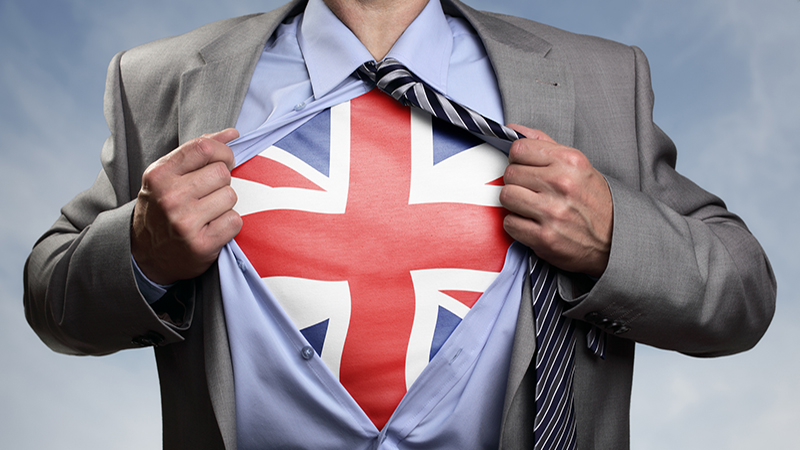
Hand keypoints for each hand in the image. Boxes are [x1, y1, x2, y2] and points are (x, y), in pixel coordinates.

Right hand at [131, 129, 241, 284]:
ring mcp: (184, 222)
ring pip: (230, 196)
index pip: (204, 148)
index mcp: (159, 174)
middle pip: (222, 173)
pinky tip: (211, 228)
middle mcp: (170, 197)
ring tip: (207, 213)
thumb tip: (232, 134)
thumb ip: (197, 151)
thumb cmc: (162, 209)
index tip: (224, 161)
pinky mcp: (201, 244)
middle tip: (208, 195)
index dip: (223, 152)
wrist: (146, 255)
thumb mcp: (168, 176)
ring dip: (225, 204)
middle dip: (222, 182)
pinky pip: (234, 221)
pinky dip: (228, 224)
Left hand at [500, 124, 611, 276]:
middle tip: (531, 190)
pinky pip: (510, 223)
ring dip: (514, 203)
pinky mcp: (545, 237)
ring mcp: (552, 211)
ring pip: (506, 196)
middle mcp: (561, 183)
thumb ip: (543, 144)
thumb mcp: (577, 165)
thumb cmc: (593, 200)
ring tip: (530, 206)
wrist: (616, 238)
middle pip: (510, 173)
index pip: (518, 149)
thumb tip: (512, 130)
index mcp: (569, 161)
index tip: (526, 168)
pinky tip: (533, 223)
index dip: (517, 159)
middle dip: (516, 182)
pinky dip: (517, 225)